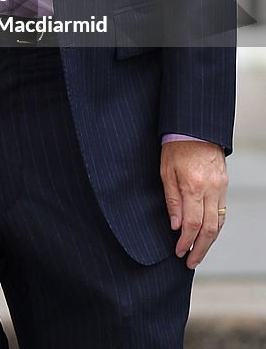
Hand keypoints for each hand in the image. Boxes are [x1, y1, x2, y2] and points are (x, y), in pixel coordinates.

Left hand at [160, 140, 226, 267]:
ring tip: (198, 253)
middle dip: (199, 249)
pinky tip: (208, 234)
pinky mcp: (225, 184)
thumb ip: (172, 200)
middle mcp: (211, 190)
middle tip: (190, 262)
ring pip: (219, 223)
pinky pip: (223, 211)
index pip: (192, 224)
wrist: (196, 128)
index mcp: (193, 186)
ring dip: (209, 241)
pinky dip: (216, 227)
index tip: (178, 252)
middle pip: (209, 229)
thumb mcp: (166, 171)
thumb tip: (176, 226)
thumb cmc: (176, 146)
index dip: (186, 242)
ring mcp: (221, 188)